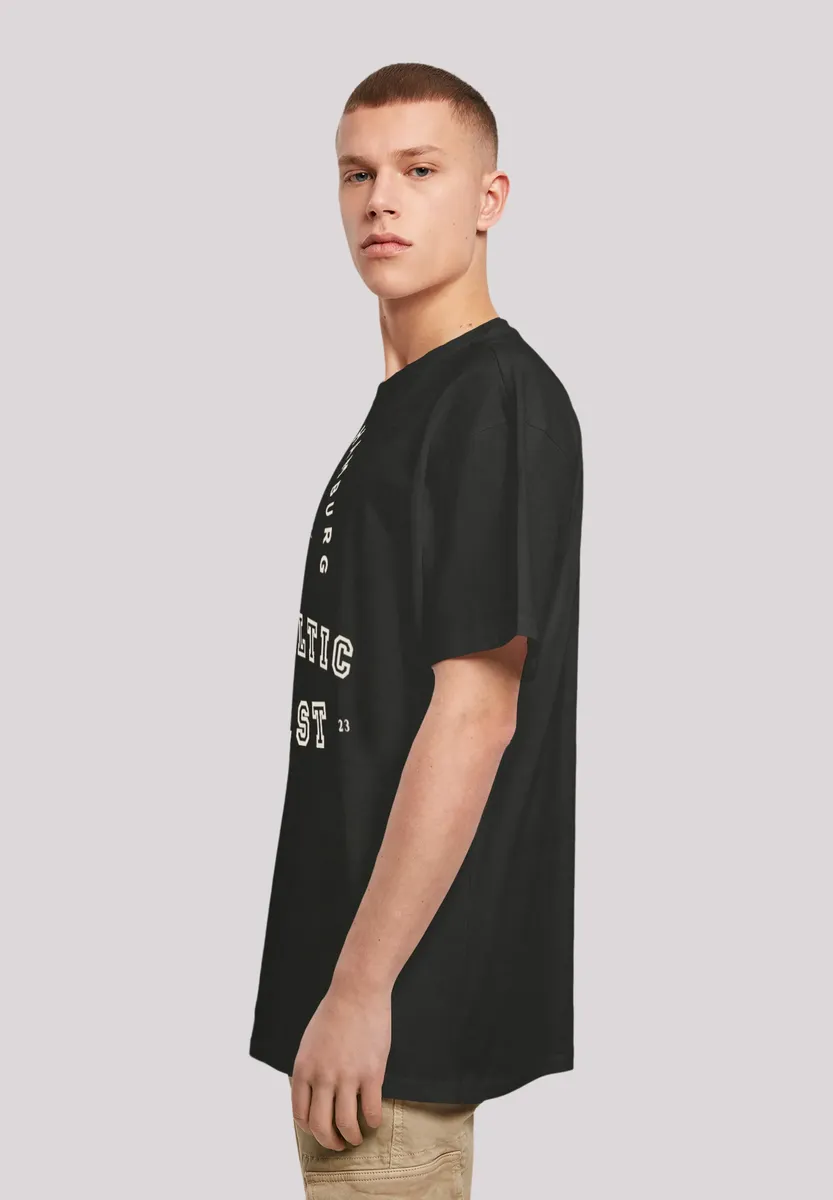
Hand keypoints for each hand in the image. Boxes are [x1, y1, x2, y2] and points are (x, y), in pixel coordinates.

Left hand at [290, 973, 390, 1150]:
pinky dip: (373, 1122)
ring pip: (345, 1124)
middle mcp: (322, 1077)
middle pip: (320, 1126)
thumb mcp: (309, 1043)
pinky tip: (374, 1120)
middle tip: (339, 1144)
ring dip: (352, 1137)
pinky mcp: (371, 1073)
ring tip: (357, 1137)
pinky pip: (371, 1110)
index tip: (320, 1130)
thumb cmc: (334, 1013)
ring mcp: (347, 1076)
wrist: (357, 992)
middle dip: (330, 1141)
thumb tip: (313, 1096)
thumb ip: (309, 1070)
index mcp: (304, 1069)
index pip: (300, 1114)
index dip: (310, 1128)